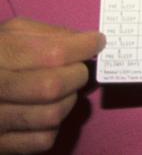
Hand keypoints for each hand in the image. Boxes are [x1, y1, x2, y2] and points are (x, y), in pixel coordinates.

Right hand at [0, 19, 103, 153]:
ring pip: (53, 115)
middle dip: (77, 75)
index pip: (53, 54)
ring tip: (62, 91)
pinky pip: (44, 139)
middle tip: (76, 69)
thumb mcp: (13, 33)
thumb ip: (49, 34)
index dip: (84, 47)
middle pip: (54, 87)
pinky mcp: (1, 144)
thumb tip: (87, 41)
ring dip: (68, 101)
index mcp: (0, 56)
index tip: (96, 43)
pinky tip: (46, 111)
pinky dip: (53, 126)